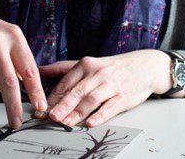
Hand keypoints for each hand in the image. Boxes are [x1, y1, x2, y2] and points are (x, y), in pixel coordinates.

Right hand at [0, 0, 46, 127]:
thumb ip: (13, 57)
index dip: (36, 90)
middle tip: (16, 119)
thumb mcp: (3, 35)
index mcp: (14, 36)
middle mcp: (0, 40)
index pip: (30, 68)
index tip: (40, 104)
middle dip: (14, 105)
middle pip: (10, 81)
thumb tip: (22, 83)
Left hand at [39, 49, 175, 126]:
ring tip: (66, 122)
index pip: (66, 82)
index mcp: (86, 64)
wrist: (143, 66)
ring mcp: (111, 85)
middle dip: (63, 105)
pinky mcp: (123, 96)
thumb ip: (64, 68)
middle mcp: (98, 73)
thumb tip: (40, 69)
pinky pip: (110, 106)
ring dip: (78, 111)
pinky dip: (100, 115)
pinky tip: (91, 122)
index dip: (53, 97)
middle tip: (51, 116)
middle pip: (77, 90)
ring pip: (91, 99)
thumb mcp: (89, 63)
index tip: (42, 109)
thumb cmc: (112, 67)